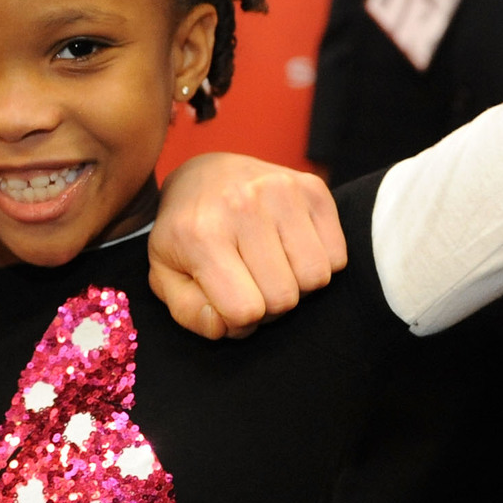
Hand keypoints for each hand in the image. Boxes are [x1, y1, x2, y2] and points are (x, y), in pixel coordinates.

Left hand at [148, 153, 345, 339]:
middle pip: (285, 298)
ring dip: (296, 284)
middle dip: (269, 304)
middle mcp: (243, 205)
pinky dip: (318, 261)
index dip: (239, 320)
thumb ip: (189, 313)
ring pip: (316, 278)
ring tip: (270, 264)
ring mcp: (282, 191)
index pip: (245, 310)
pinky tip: (289, 246)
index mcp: (201, 233)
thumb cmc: (185, 233)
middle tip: (250, 282)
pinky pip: (337, 256)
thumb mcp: (166, 275)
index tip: (227, 300)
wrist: (204, 174)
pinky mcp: (313, 188)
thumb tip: (226, 327)